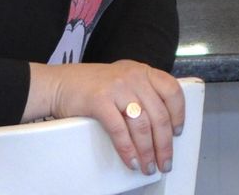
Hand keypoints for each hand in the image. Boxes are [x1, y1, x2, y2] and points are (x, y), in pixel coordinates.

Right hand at [30, 61, 184, 174]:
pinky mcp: (100, 101)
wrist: (59, 83)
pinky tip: (132, 161)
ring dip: (148, 151)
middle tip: (165, 161)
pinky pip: (120, 130)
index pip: (172, 91)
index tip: (178, 132)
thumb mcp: (123, 79)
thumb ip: (141, 92)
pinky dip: (128, 150)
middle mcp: (134, 77)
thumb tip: (161, 125)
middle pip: (159, 114)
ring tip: (149, 166)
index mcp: (143, 71)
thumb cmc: (91, 86)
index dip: (178, 114)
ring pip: (142, 125)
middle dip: (165, 143)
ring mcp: (117, 88)